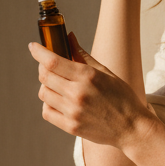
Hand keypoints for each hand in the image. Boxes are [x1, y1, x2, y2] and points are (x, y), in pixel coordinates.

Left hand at [30, 32, 153, 151]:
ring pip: (44, 93)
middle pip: (45, 76)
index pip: (52, 62)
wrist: (131, 128)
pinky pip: (47, 112)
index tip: (33, 47)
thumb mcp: (105, 72)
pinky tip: (57, 100)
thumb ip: (82, 55)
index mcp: (87, 77)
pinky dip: (48, 104)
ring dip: (46, 86)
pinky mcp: (71, 127)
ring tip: (57, 85)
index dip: (39, 52)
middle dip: (42, 68)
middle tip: (48, 66)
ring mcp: (73, 112)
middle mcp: (78, 94)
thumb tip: (68, 37)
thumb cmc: (122, 98)